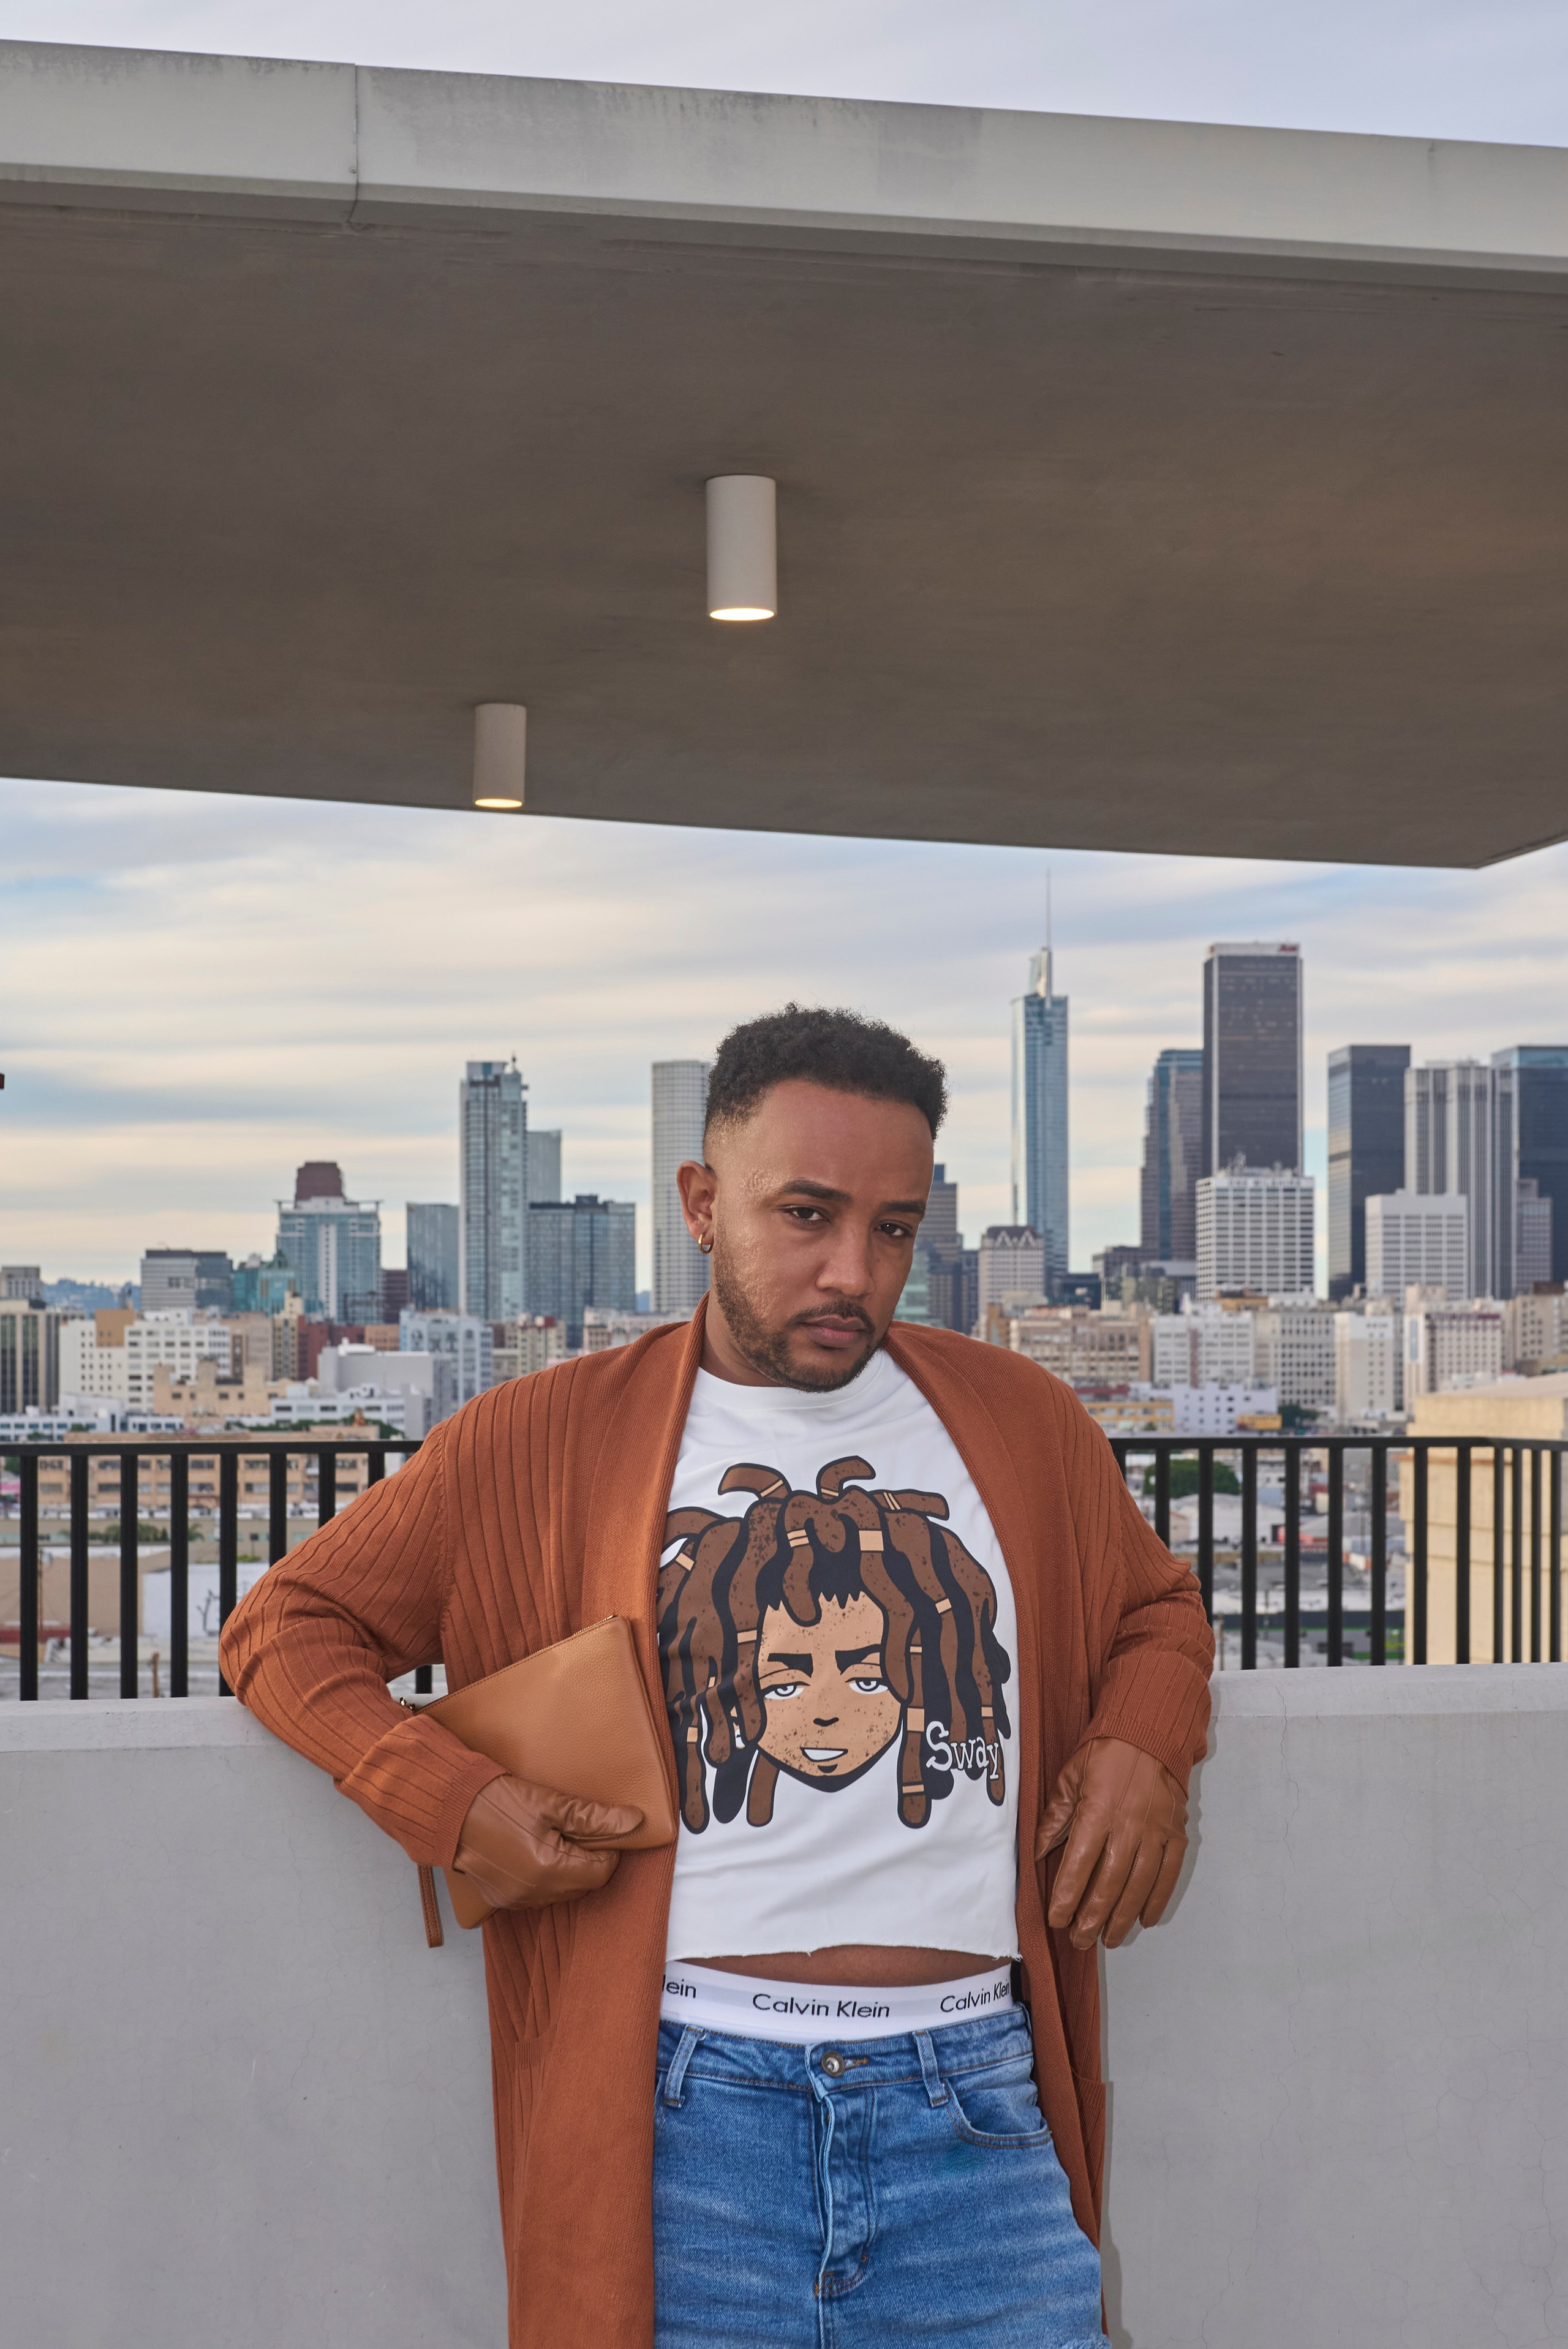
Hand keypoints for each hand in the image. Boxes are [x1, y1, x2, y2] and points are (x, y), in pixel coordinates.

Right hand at [451, 1774, 642, 1911]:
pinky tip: (536, 1851)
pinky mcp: (502, 1899)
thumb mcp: (550, 1803)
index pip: (602, 1871)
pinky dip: (546, 1878)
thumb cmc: (498, 1801)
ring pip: (562, 1892)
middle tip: (581, 1830)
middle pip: (584, 1885)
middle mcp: (535, 1892)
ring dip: (569, 1870)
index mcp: (550, 1869)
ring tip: (557, 1838)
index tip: (603, 1828)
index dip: (610, 1849)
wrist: (449, 1810)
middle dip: (590, 1860)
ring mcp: (516, 1899)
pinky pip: (538, 1895)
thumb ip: (594, 1817)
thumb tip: (635, 1822)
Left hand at [1035, 1736, 1187, 1951]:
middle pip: (1109, 1883)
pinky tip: (1145, 1919)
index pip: (1079, 1864)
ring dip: (1123, 1916)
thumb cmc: (1105, 1753)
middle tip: (1081, 1940)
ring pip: (1139, 1885)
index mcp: (1097, 1812)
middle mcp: (1128, 1826)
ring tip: (1108, 1938)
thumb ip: (1054, 1817)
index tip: (1057, 1919)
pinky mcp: (1176, 1833)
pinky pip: (1168, 1874)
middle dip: (1093, 1917)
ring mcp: (1156, 1832)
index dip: (1067, 1896)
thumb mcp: (1069, 1777)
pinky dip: (1157, 1899)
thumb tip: (1037, 1853)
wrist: (1150, 1732)